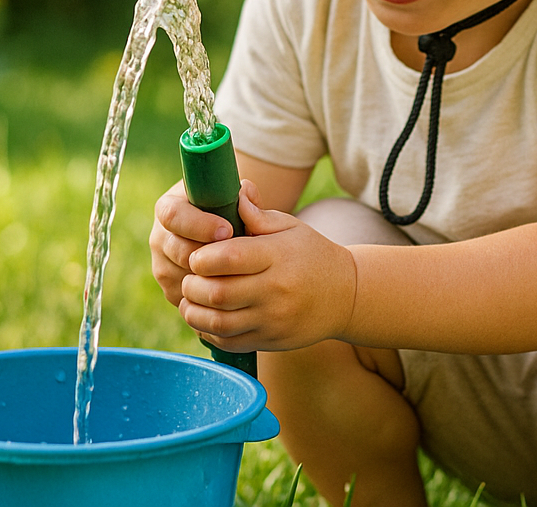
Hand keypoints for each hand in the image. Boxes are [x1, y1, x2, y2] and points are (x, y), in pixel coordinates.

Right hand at [150, 179, 232, 306]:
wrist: (223, 228)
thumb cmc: (230, 207)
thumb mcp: (236, 196)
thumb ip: (243, 193)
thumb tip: (245, 192)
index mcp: (169, 207)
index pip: (174, 216)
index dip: (199, 225)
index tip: (227, 230)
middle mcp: (160, 237)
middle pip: (178, 250)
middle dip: (209, 254)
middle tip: (237, 255)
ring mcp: (162, 264)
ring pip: (182, 276)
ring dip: (211, 275)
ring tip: (239, 269)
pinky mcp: (171, 288)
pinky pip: (187, 296)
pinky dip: (208, 292)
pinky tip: (231, 284)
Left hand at [178, 181, 357, 352]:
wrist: (346, 294)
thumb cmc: (312, 253)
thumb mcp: (291, 227)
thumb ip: (258, 215)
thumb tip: (233, 194)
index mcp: (278, 255)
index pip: (229, 257)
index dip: (203, 257)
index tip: (197, 256)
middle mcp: (275, 289)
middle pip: (217, 292)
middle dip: (192, 285)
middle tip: (190, 277)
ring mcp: (273, 318)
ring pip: (217, 322)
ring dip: (194, 311)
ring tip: (191, 298)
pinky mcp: (270, 340)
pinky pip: (228, 342)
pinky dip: (208, 332)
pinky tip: (206, 318)